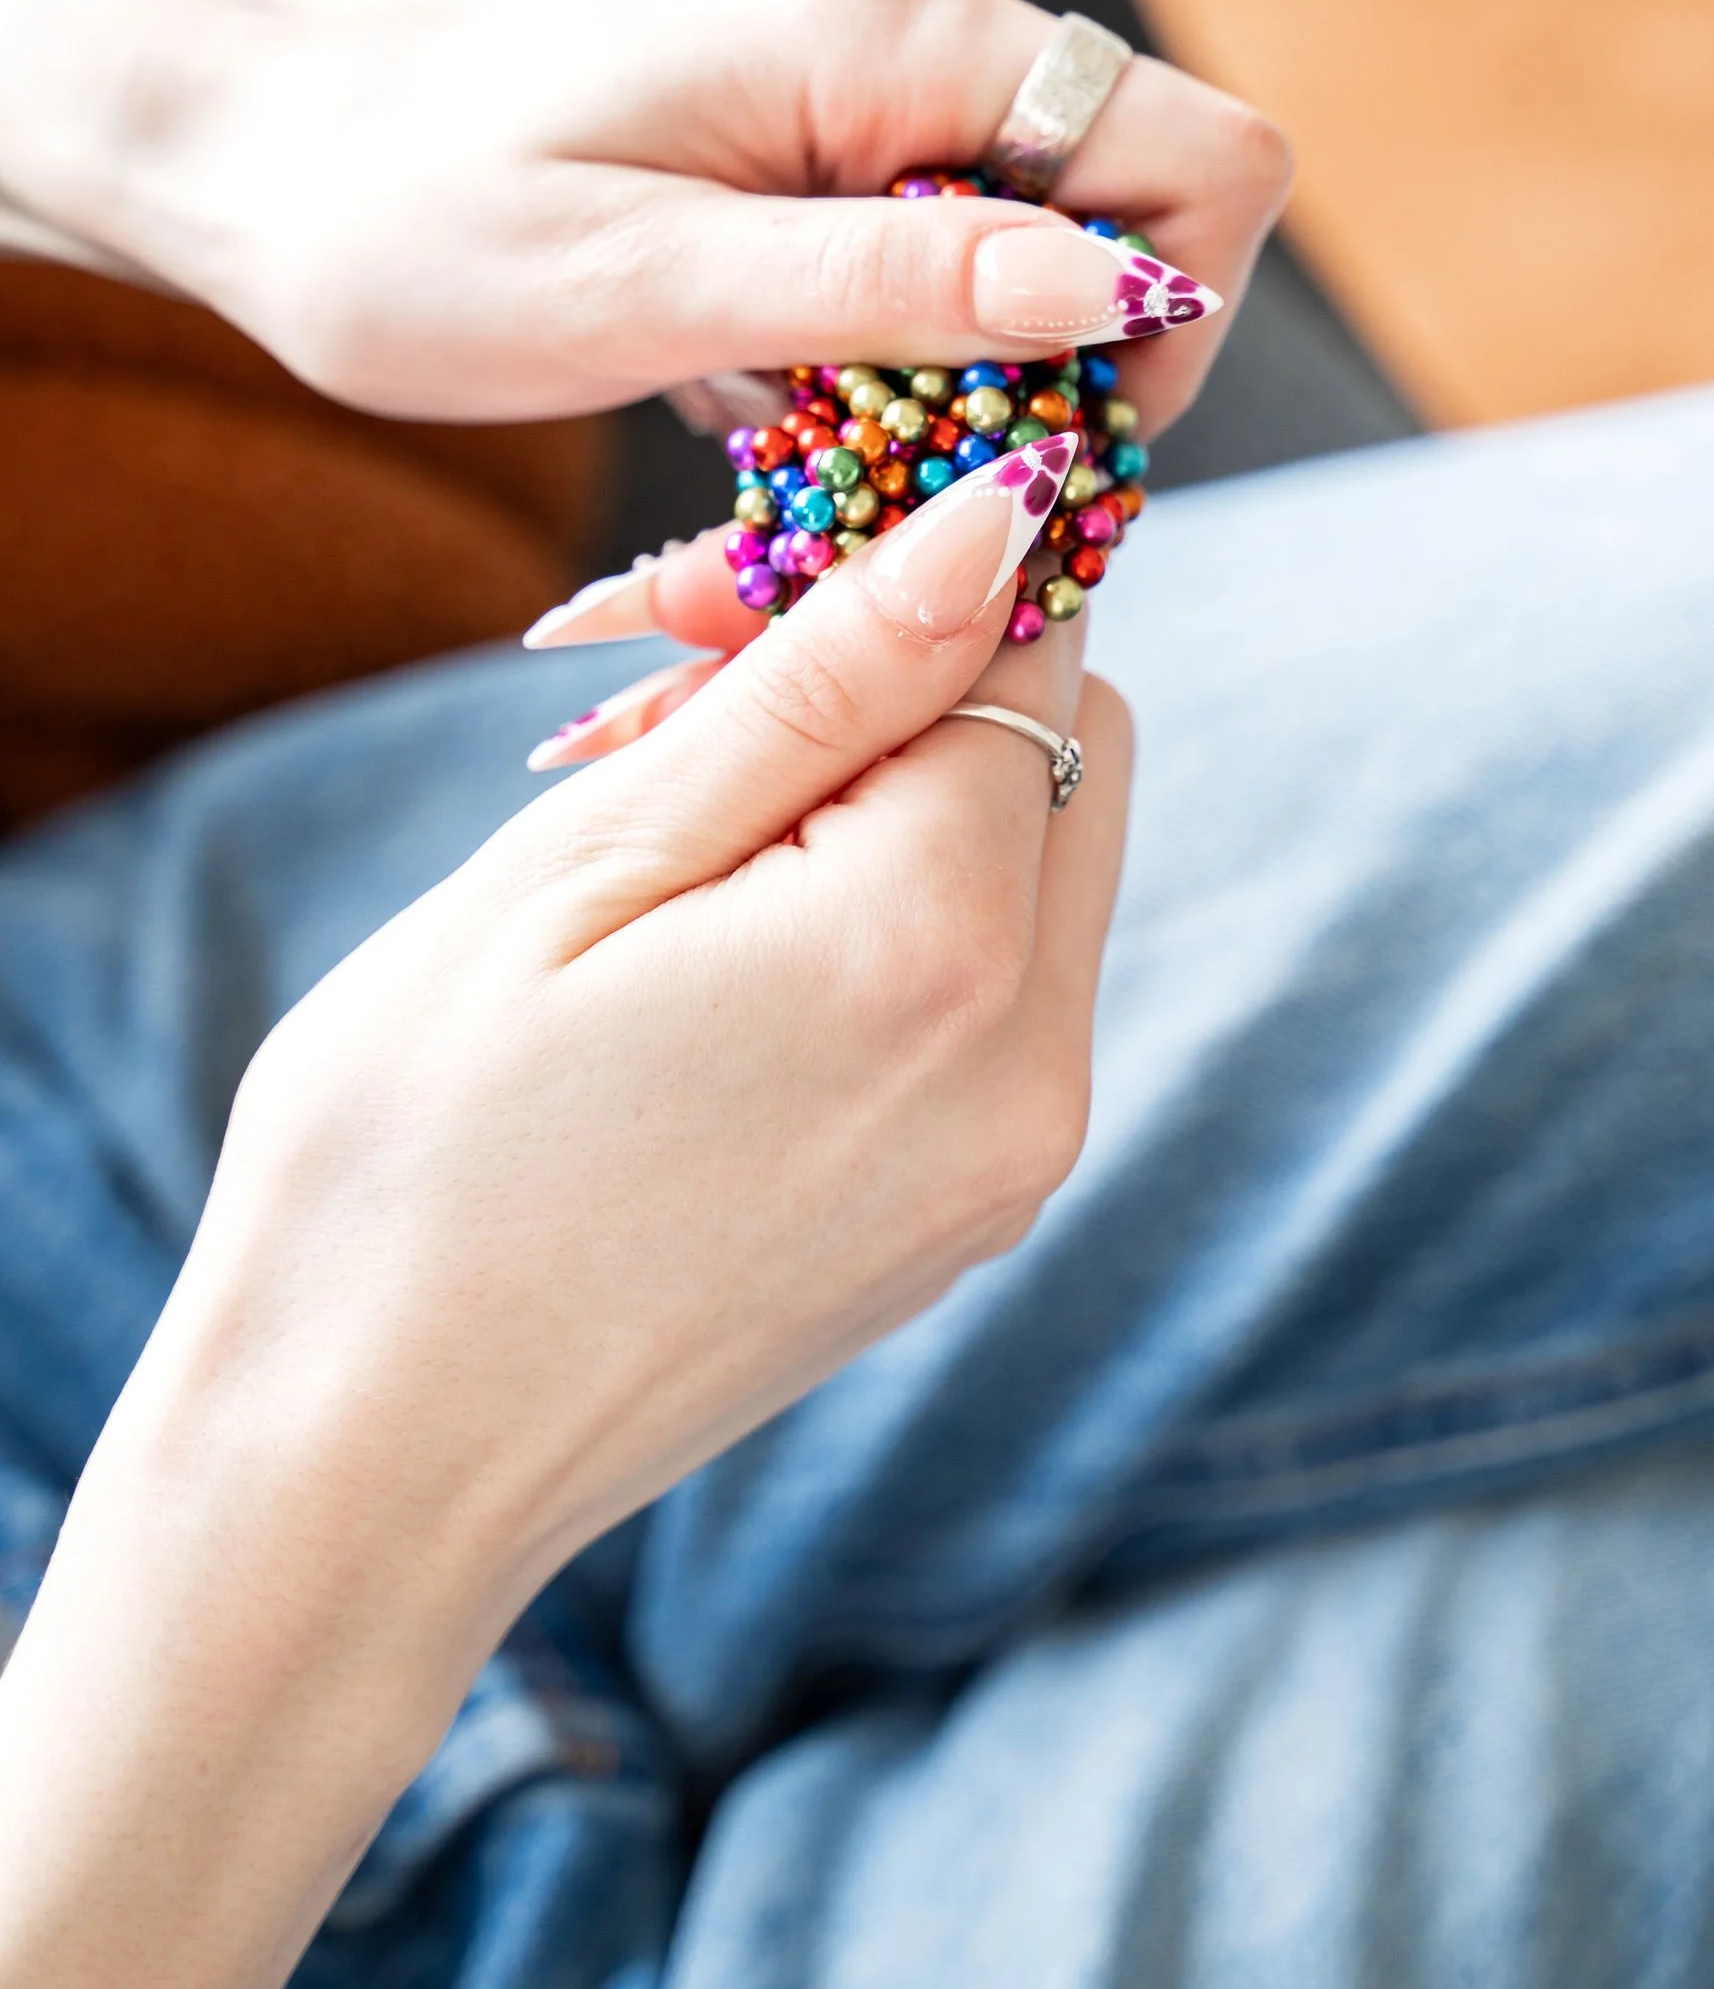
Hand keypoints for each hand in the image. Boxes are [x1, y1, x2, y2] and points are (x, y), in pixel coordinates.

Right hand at [0, 446, 1127, 1988]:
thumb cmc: (413, 1155)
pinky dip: (902, 926)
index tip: (748, 595)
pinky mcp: (975, 1218)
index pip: (1027, 649)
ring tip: (684, 860)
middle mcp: (1031, 1065)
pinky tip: (725, 969)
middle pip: (1071, 748)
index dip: (896, 582)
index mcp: (933, 949)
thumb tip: (995, 519)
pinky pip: (1000, 996)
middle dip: (921, 685)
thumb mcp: (587, 871)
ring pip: (1042, 868)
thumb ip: (819, 686)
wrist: (365, 1469)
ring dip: (905, 806)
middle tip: (700, 719)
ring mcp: (1016, 1162)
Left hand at [4, 0, 1289, 427]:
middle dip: (1063, 365)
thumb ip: (893, 286)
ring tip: (802, 437)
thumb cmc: (404, 227)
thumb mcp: (647, 289)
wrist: (244, 147)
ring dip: (969, 363)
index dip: (1168, 329)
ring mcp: (863, 47)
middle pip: (1132, 199)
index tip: (1034, 449)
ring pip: (1039, 232)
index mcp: (889, 26)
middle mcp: (906, 5)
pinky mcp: (815, 102)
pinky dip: (900, 339)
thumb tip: (1123, 292)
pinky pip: (942, 232)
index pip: (1192, 157)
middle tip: (897, 471)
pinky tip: (772, 396)